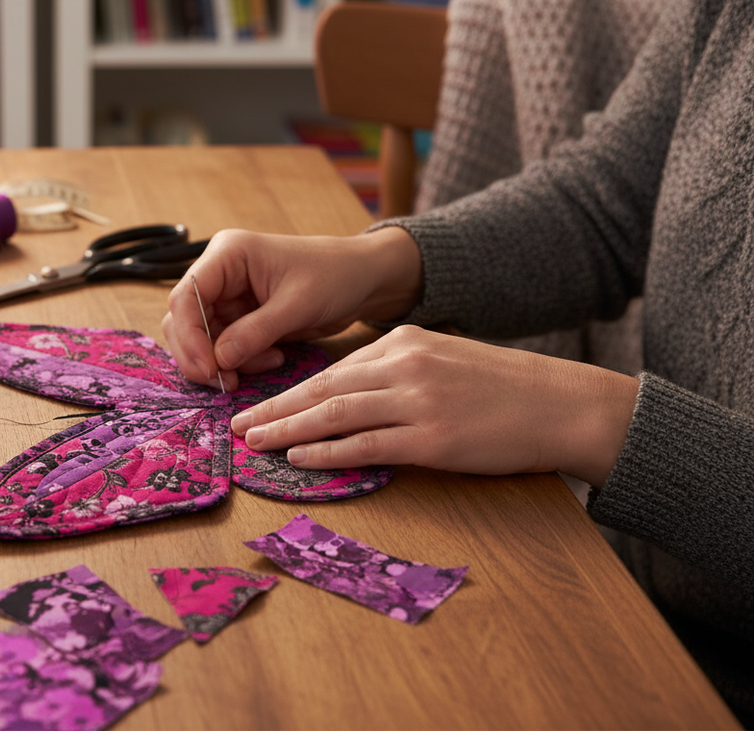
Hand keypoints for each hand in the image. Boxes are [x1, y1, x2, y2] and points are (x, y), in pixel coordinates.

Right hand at [162, 227, 422, 390]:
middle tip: (228, 382)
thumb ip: (255, 332)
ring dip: (223, 360)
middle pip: (184, 320)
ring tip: (267, 362)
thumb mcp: (297, 305)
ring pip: (199, 337)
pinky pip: (222, 346)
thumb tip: (219, 361)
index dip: (190, 336)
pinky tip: (273, 358)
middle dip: (202, 354)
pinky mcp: (238, 317)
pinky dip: (240, 360)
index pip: (186, 296)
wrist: (361, 279)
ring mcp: (227, 296)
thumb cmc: (334, 277)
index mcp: (228, 254)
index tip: (210, 369)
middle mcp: (219, 273)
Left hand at [232, 325, 638, 487]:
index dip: (292, 389)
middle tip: (238, 424)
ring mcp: (417, 401)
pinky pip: (367, 446)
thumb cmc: (504, 388)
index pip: (334, 369)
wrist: (562, 404)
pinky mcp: (432, 438)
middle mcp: (405, 365)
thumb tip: (350, 396)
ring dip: (287, 429)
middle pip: (323, 388)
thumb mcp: (445, 360)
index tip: (261, 402)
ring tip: (254, 442)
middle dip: (275, 406)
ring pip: (335, 415)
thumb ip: (398, 371)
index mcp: (405, 342)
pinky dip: (327, 452)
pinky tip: (299, 458)